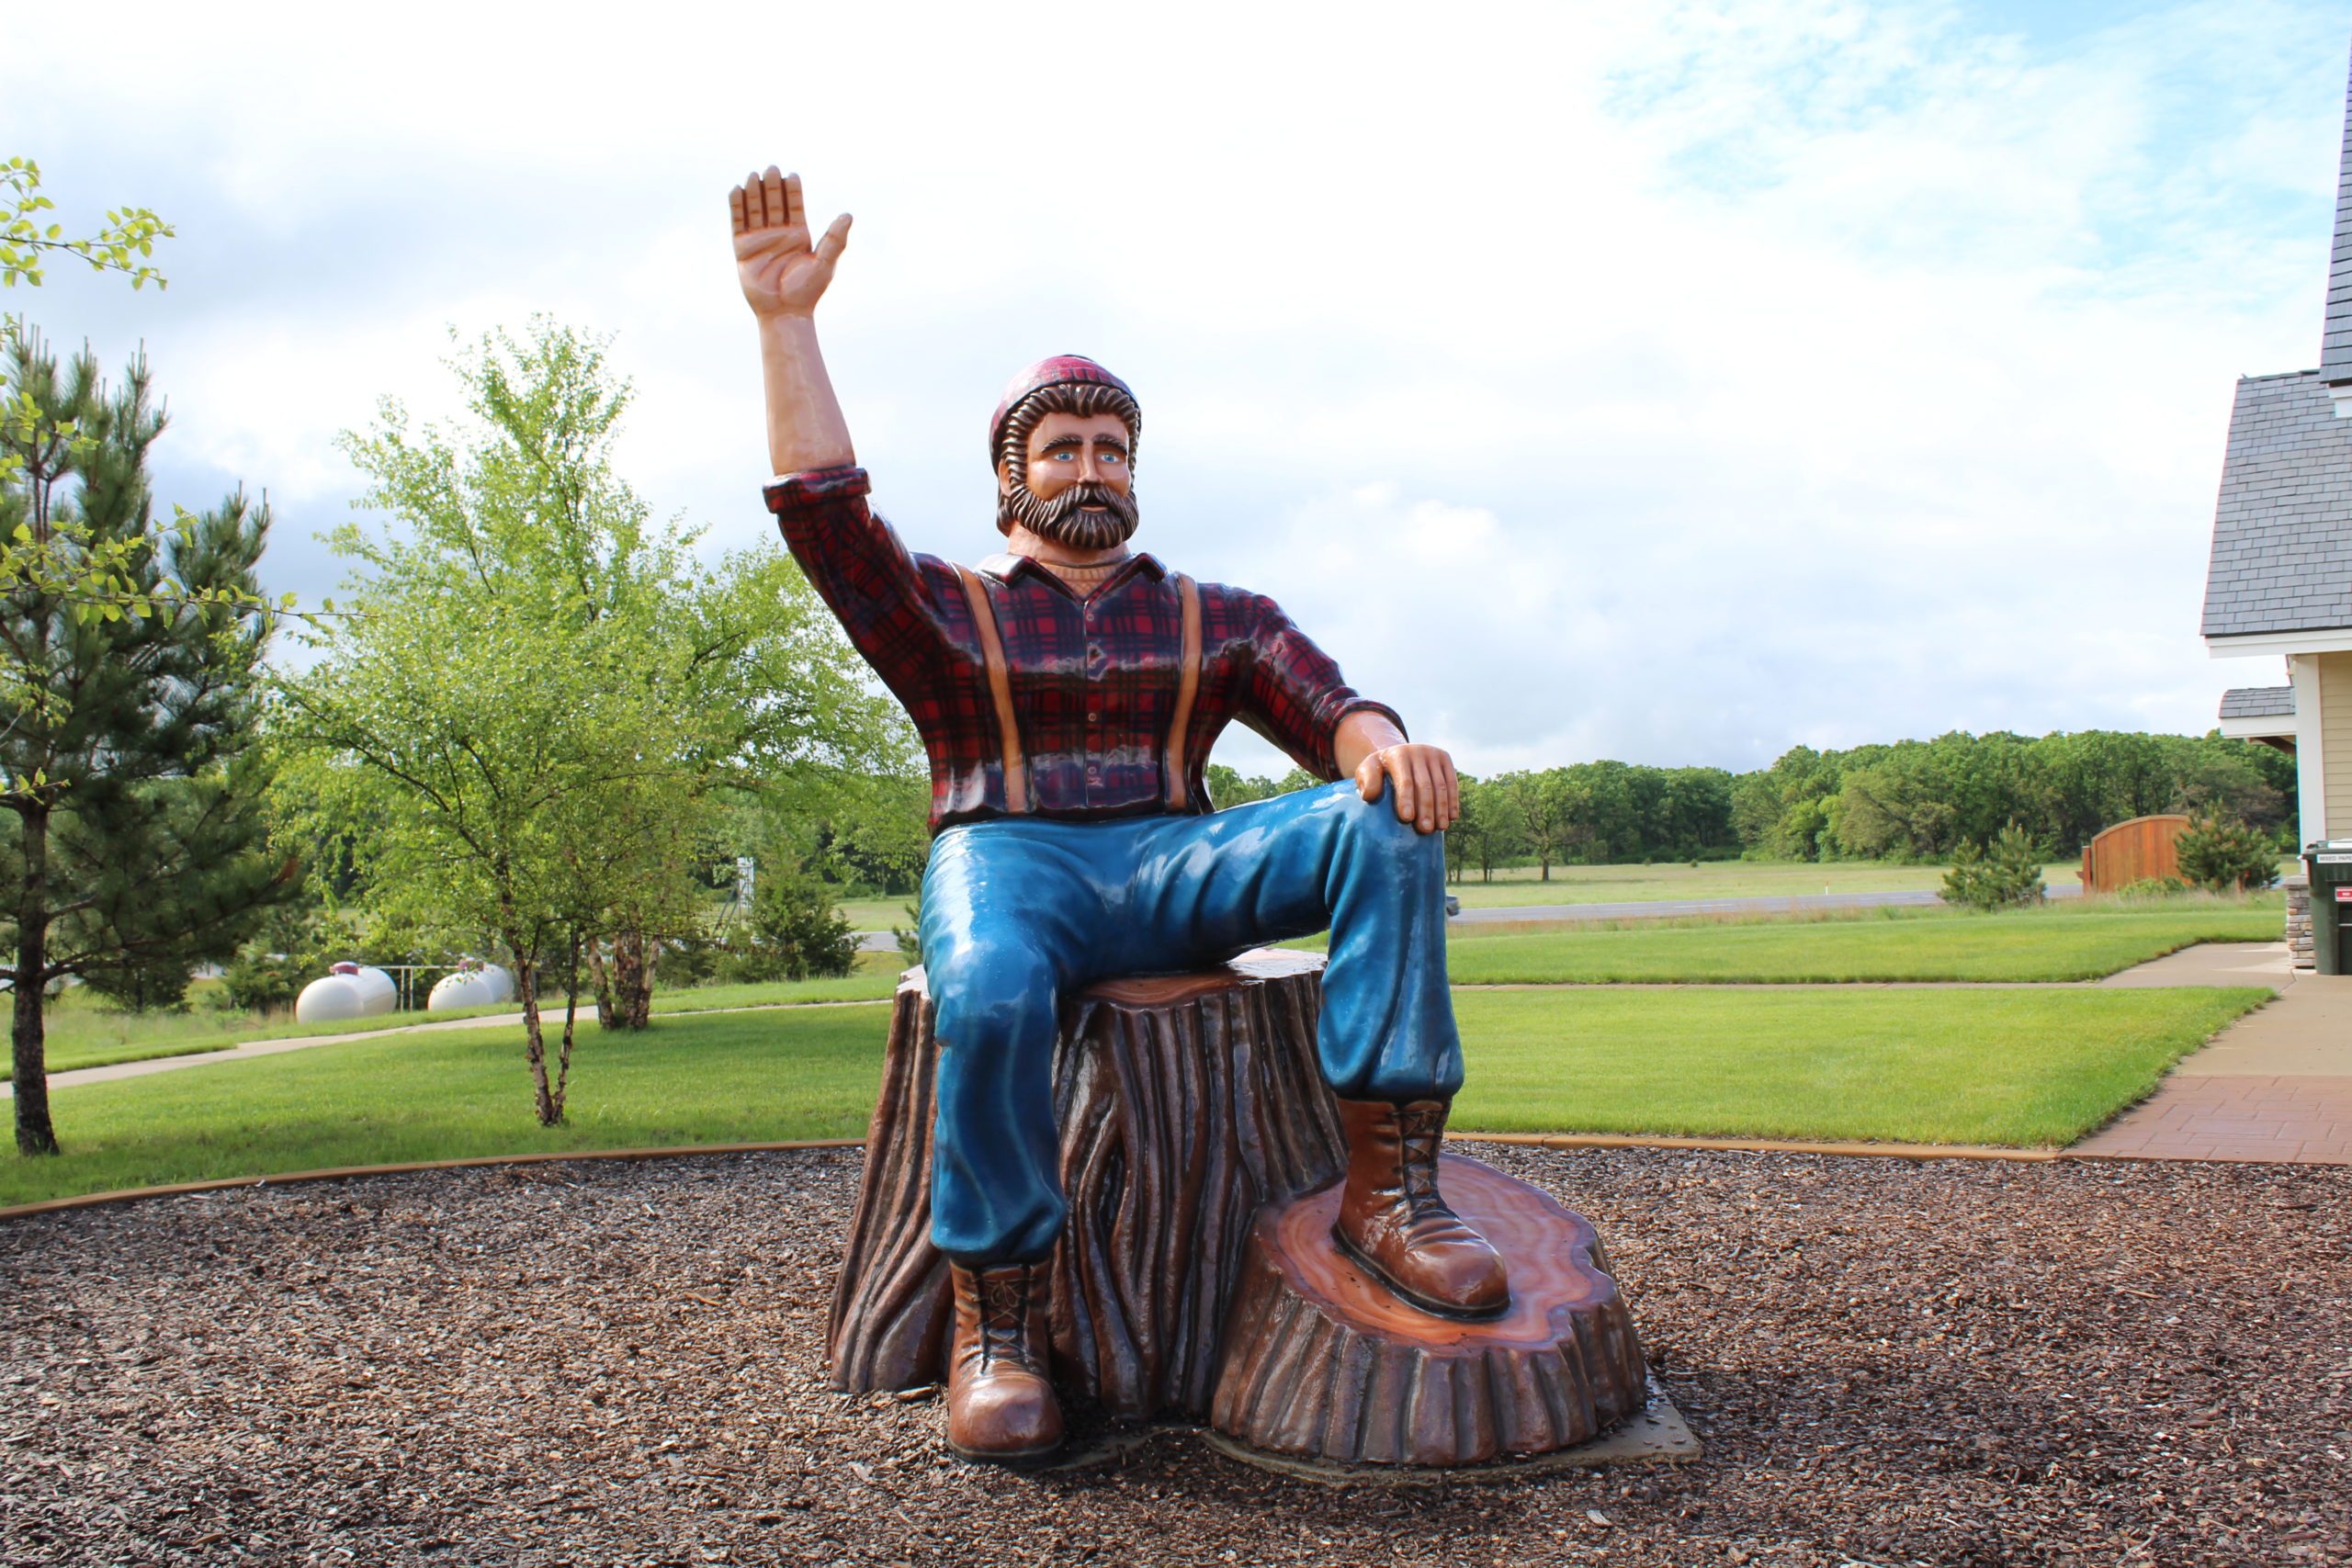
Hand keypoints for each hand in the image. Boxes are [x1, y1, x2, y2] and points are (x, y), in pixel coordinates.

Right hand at [731, 167, 850, 319]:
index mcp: (798, 235)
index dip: (793, 191)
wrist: (784, 311)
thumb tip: (848, 215)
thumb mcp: (825, 263)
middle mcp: (779, 235)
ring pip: (756, 209)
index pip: (794, 207)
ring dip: (755, 192)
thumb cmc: (807, 291)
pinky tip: (737, 190)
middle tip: (772, 168)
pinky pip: (738, 222)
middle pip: (774, 204)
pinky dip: (737, 206)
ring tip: (755, 174)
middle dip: (772, 186)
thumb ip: (835, 239)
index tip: (792, 175)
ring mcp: (759, 240)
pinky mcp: (742, 248)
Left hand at [1354, 742, 1459, 834]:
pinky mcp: (1445, 758)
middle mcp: (1417, 751)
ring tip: (1440, 828)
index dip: (1406, 800)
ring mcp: (1433, 754)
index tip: (1407, 819)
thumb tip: (1370, 795)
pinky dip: (1453, 801)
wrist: (1398, 754)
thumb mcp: (1366, 771)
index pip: (1404, 780)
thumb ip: (1366, 781)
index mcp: (1397, 754)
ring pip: (1441, 785)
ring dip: (1442, 808)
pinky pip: (1452, 782)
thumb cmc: (1379, 770)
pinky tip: (1452, 817)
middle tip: (1425, 830)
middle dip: (1426, 808)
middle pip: (1425, 784)